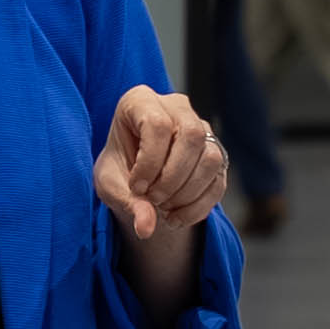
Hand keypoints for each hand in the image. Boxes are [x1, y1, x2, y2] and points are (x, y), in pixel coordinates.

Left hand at [93, 87, 226, 242]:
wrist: (134, 180)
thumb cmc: (118, 171)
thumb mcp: (111, 185)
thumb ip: (127, 202)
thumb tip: (146, 228)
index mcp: (141, 101)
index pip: (158, 124)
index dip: (149, 162)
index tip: (136, 187)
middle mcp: (176, 107)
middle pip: (191, 136)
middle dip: (172, 178)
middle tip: (153, 199)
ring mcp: (201, 127)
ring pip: (211, 157)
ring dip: (187, 192)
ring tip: (164, 209)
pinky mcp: (216, 152)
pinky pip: (218, 180)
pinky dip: (198, 206)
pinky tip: (176, 217)